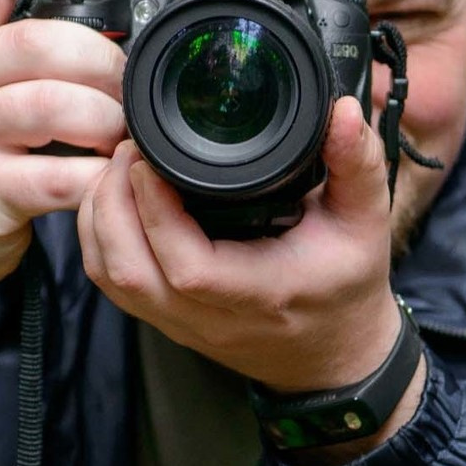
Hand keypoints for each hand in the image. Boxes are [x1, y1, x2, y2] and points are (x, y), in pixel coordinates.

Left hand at [77, 94, 409, 404]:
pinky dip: (100, 238)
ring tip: (116, 168)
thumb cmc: (345, 287)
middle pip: (129, 272)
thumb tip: (343, 110)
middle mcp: (211, 317)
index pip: (189, 267)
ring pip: (110, 278)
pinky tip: (114, 198)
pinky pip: (110, 282)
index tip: (148, 157)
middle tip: (126, 149)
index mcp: (261, 293)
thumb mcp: (366, 222)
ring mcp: (180, 323)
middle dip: (113, 203)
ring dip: (99, 219)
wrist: (332, 355)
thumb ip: (358, 163)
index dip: (156, 211)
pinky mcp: (163, 319)